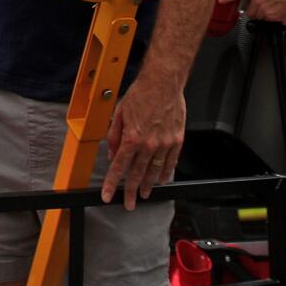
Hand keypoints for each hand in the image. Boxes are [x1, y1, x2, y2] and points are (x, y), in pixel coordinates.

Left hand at [101, 74, 186, 205]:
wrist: (163, 82)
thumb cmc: (141, 94)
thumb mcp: (119, 113)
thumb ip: (114, 136)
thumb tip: (113, 154)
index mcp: (132, 138)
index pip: (119, 167)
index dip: (111, 184)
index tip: (107, 195)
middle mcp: (148, 144)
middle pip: (137, 175)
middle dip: (131, 192)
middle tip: (129, 203)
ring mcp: (165, 144)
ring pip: (155, 172)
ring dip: (148, 185)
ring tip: (144, 194)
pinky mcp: (177, 140)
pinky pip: (171, 162)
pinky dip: (166, 173)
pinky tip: (161, 179)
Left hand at [231, 0, 285, 23]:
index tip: (221, 0)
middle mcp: (258, 1)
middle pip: (249, 12)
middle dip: (254, 10)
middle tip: (261, 6)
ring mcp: (265, 9)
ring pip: (259, 17)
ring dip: (263, 14)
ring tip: (271, 7)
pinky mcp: (273, 17)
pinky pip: (268, 21)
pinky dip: (272, 18)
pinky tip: (277, 11)